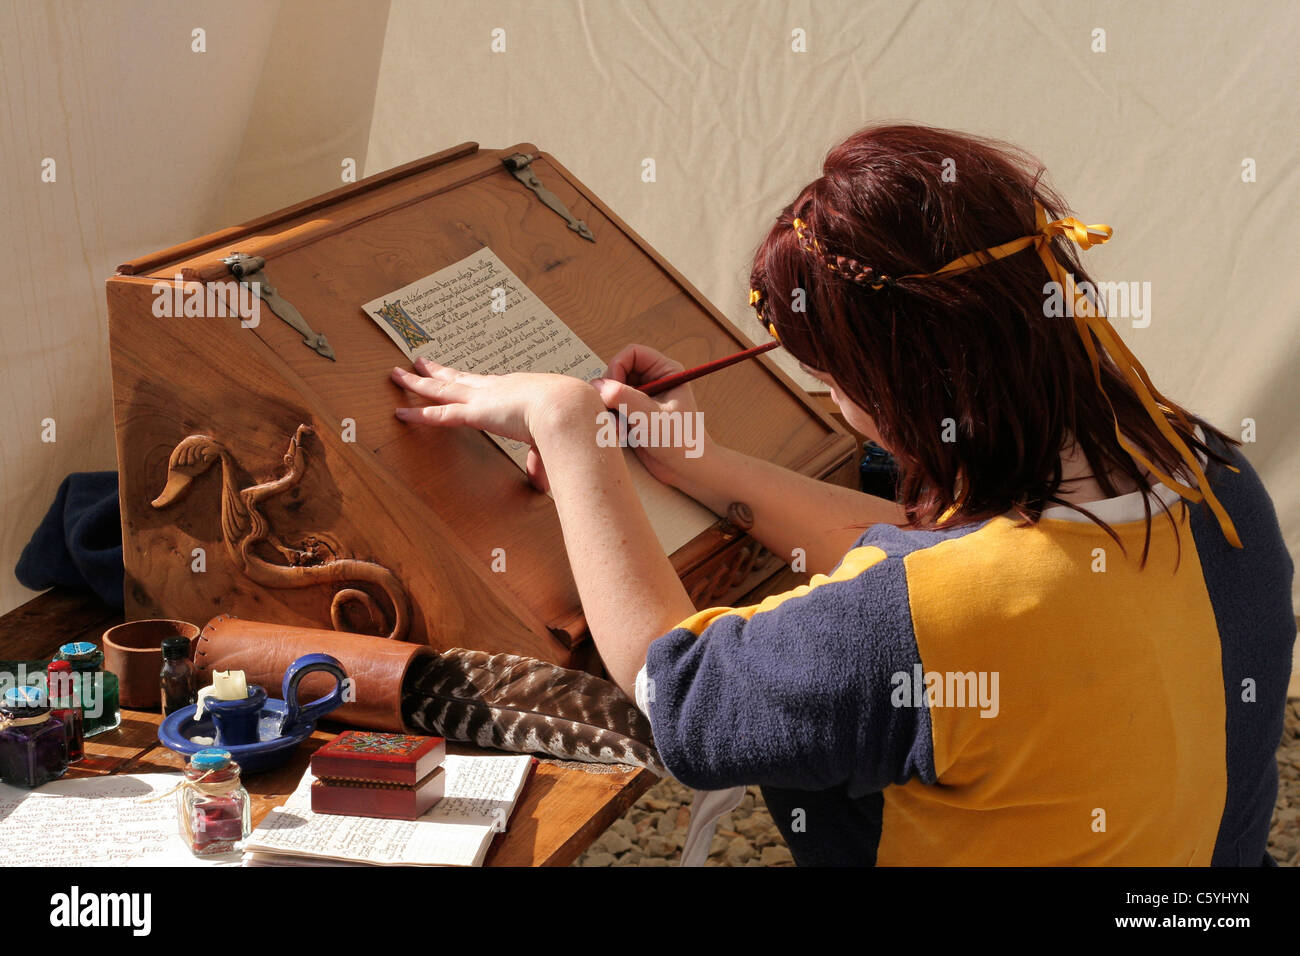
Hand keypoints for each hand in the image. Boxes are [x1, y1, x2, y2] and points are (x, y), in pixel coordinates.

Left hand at [391, 358, 595, 490]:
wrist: (569, 407)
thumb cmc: (572, 420)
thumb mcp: (557, 439)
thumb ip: (542, 460)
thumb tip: (542, 483)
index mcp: (520, 392)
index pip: (489, 386)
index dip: (473, 384)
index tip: (462, 378)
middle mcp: (499, 388)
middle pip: (462, 380)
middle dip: (441, 373)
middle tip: (422, 363)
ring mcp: (484, 398)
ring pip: (443, 390)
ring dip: (419, 384)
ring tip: (398, 374)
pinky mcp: (476, 412)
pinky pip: (440, 414)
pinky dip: (419, 414)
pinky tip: (400, 412)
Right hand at [591, 343, 716, 486]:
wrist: (687, 470)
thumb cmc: (680, 442)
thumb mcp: (650, 417)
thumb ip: (624, 397)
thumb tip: (597, 384)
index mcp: (666, 371)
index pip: (632, 353)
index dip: (617, 366)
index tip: (612, 389)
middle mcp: (653, 380)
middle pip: (617, 371)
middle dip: (611, 393)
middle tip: (613, 413)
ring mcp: (642, 397)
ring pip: (611, 391)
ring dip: (609, 409)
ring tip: (619, 429)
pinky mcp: (634, 414)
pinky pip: (612, 408)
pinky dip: (610, 420)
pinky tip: (620, 435)